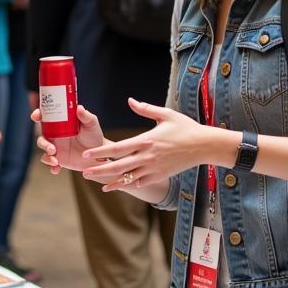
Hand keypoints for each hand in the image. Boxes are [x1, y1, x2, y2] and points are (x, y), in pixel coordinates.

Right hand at [30, 104, 106, 173]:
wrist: (99, 154)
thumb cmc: (94, 135)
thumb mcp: (91, 124)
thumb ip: (86, 116)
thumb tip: (78, 108)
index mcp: (59, 123)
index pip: (45, 117)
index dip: (37, 115)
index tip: (36, 116)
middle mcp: (55, 135)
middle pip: (41, 137)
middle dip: (43, 143)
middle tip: (52, 149)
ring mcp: (56, 148)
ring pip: (44, 151)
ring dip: (47, 156)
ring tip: (56, 161)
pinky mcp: (59, 159)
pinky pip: (50, 164)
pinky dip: (52, 167)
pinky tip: (57, 169)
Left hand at [81, 97, 216, 190]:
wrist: (204, 146)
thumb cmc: (185, 127)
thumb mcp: (165, 114)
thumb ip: (145, 109)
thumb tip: (130, 100)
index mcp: (145, 140)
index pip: (117, 148)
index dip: (100, 153)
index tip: (87, 154)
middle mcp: (147, 157)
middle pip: (118, 166)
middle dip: (99, 170)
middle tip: (83, 172)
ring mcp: (153, 168)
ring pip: (127, 178)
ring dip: (110, 181)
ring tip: (96, 183)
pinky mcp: (160, 176)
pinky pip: (140, 183)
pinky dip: (127, 185)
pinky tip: (116, 187)